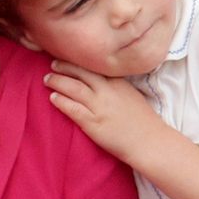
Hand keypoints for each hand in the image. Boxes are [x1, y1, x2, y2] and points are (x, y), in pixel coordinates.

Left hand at [44, 60, 165, 164]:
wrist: (150, 142)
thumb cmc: (143, 121)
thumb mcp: (132, 95)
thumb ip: (117, 86)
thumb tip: (101, 81)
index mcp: (118, 82)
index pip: (95, 66)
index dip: (80, 60)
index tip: (69, 56)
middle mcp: (108, 91)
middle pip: (82, 72)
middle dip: (64, 66)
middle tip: (53, 64)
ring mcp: (100, 107)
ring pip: (74, 88)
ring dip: (58, 81)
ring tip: (47, 79)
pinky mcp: (93, 123)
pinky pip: (73, 109)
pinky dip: (61, 101)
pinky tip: (53, 97)